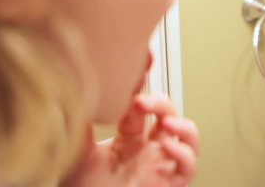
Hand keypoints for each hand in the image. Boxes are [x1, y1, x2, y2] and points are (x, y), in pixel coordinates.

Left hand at [63, 94, 199, 186]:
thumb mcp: (77, 152)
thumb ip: (81, 125)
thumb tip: (75, 94)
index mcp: (129, 140)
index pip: (143, 109)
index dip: (140, 95)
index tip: (131, 87)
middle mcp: (149, 151)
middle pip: (169, 116)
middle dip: (161, 104)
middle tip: (145, 101)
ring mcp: (161, 167)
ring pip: (189, 139)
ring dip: (184, 126)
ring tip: (168, 120)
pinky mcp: (169, 185)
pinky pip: (188, 167)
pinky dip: (184, 153)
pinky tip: (168, 145)